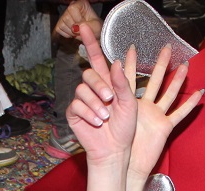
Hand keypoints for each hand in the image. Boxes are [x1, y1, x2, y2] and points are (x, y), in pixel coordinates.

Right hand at [55, 0, 101, 39]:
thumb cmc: (95, 28)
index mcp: (81, 3)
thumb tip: (74, 28)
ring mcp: (64, 15)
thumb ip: (88, 26)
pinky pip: (59, 30)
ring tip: (78, 31)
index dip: (78, 19)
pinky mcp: (60, 24)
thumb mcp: (96, 27)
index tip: (84, 24)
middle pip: (66, 18)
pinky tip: (73, 33)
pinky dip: (67, 34)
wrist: (93, 35)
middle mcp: (71, 6)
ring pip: (61, 25)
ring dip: (71, 32)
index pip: (72, 9)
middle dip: (75, 28)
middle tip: (82, 29)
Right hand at [66, 24, 137, 168]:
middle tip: (110, 100)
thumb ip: (123, 83)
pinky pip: (76, 105)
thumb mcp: (130, 104)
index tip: (84, 27)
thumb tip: (116, 62)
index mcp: (108, 83)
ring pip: (82, 89)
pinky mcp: (74, 113)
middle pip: (88, 73)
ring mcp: (83, 101)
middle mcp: (94, 89)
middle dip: (99, 85)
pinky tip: (97, 122)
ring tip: (105, 117)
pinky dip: (88, 113)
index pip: (97, 58)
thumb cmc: (125, 128)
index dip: (91, 42)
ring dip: (95, 103)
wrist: (115, 150)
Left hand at [127, 45, 201, 190]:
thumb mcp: (114, 111)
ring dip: (178, 80)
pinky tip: (199, 93)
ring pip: (170, 94)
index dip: (132, 62)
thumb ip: (117, 89)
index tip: (132, 47)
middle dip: (161, 64)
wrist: (123, 163)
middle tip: (166, 47)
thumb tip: (117, 65)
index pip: (131, 77)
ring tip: (186, 65)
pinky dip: (190, 104)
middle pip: (155, 81)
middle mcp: (145, 107)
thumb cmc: (114, 142)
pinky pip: (180, 114)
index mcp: (129, 102)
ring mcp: (156, 116)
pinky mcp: (165, 127)